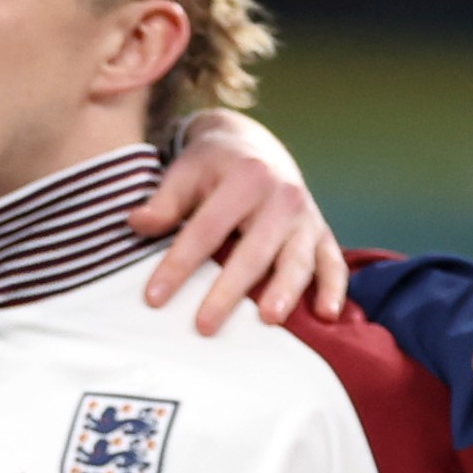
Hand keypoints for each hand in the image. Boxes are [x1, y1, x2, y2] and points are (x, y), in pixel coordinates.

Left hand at [134, 110, 347, 332]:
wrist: (256, 146)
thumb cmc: (214, 166)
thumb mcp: (186, 171)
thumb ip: (164, 201)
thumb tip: (138, 224)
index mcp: (245, 178)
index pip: (206, 229)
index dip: (178, 266)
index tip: (155, 298)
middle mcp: (282, 197)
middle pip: (253, 252)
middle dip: (229, 291)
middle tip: (204, 325)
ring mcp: (306, 217)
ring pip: (297, 260)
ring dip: (285, 291)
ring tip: (268, 319)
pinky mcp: (322, 233)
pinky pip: (334, 263)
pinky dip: (334, 289)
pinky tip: (326, 315)